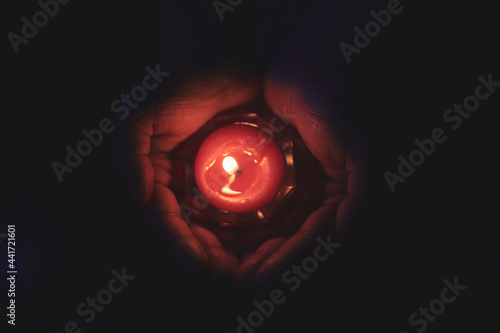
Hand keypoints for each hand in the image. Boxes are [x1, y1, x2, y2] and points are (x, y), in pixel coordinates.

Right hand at [126, 64, 263, 281]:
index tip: (203, 267)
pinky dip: (245, 229)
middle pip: (190, 231)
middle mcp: (181, 182)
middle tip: (230, 277)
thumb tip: (141, 196)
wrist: (222, 61)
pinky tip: (259, 245)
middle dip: (206, 257)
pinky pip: (239, 207)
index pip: (165, 221)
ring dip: (226, 252)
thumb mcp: (144, 116)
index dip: (182, 247)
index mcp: (156, 175)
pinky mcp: (235, 173)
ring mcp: (208, 180)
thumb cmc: (182, 85)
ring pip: (214, 226)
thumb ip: (130, 152)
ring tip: (245, 271)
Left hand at [236, 65, 368, 288]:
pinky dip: (244, 221)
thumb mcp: (358, 147)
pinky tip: (225, 233)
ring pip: (271, 226)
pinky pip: (257, 201)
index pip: (311, 237)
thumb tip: (346, 230)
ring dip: (252, 248)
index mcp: (337, 195)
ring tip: (227, 265)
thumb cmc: (333, 105)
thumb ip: (362, 191)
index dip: (287, 261)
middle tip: (238, 279)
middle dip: (266, 261)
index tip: (261, 280)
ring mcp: (292, 184)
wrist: (306, 70)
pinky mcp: (271, 170)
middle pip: (289, 238)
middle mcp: (315, 194)